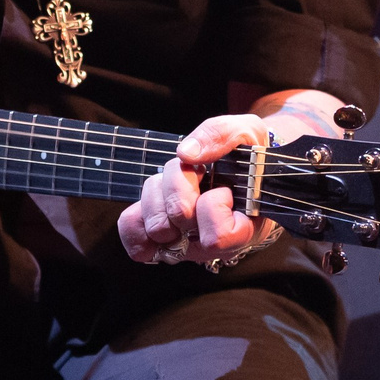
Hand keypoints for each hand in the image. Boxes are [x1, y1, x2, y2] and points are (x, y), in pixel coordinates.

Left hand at [118, 111, 277, 267]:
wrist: (239, 171)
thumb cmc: (246, 157)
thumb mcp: (247, 134)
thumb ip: (223, 136)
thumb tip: (186, 153)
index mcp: (243, 232)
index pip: (217, 237)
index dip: (215, 203)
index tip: (226, 189)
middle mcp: (211, 246)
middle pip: (178, 219)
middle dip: (182, 184)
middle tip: (198, 176)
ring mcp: (182, 244)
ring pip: (154, 224)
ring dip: (160, 193)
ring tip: (179, 185)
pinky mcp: (157, 238)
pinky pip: (132, 228)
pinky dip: (137, 211)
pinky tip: (156, 197)